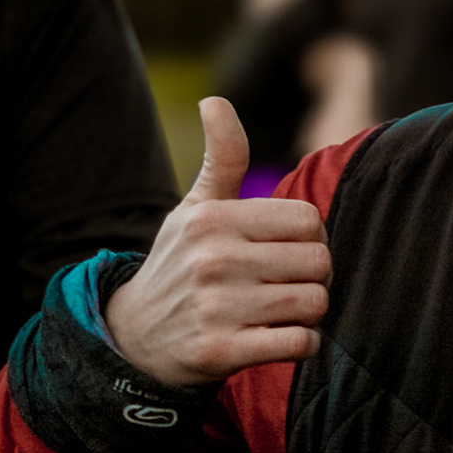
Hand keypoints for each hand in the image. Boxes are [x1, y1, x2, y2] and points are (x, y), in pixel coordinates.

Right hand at [104, 98, 331, 386]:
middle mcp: (213, 259)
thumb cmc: (180, 262)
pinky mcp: (219, 352)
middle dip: (314, 276)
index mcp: (213, 219)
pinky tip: (280, 338)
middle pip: (319, 261)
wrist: (133, 339)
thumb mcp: (194, 207)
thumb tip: (215, 100)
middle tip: (287, 284)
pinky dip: (302, 343)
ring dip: (309, 312)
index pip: (309, 220)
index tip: (286, 250)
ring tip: (281, 310)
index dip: (310, 238)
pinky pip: (299, 343)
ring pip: (314, 302)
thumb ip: (223, 157)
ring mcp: (215, 308)